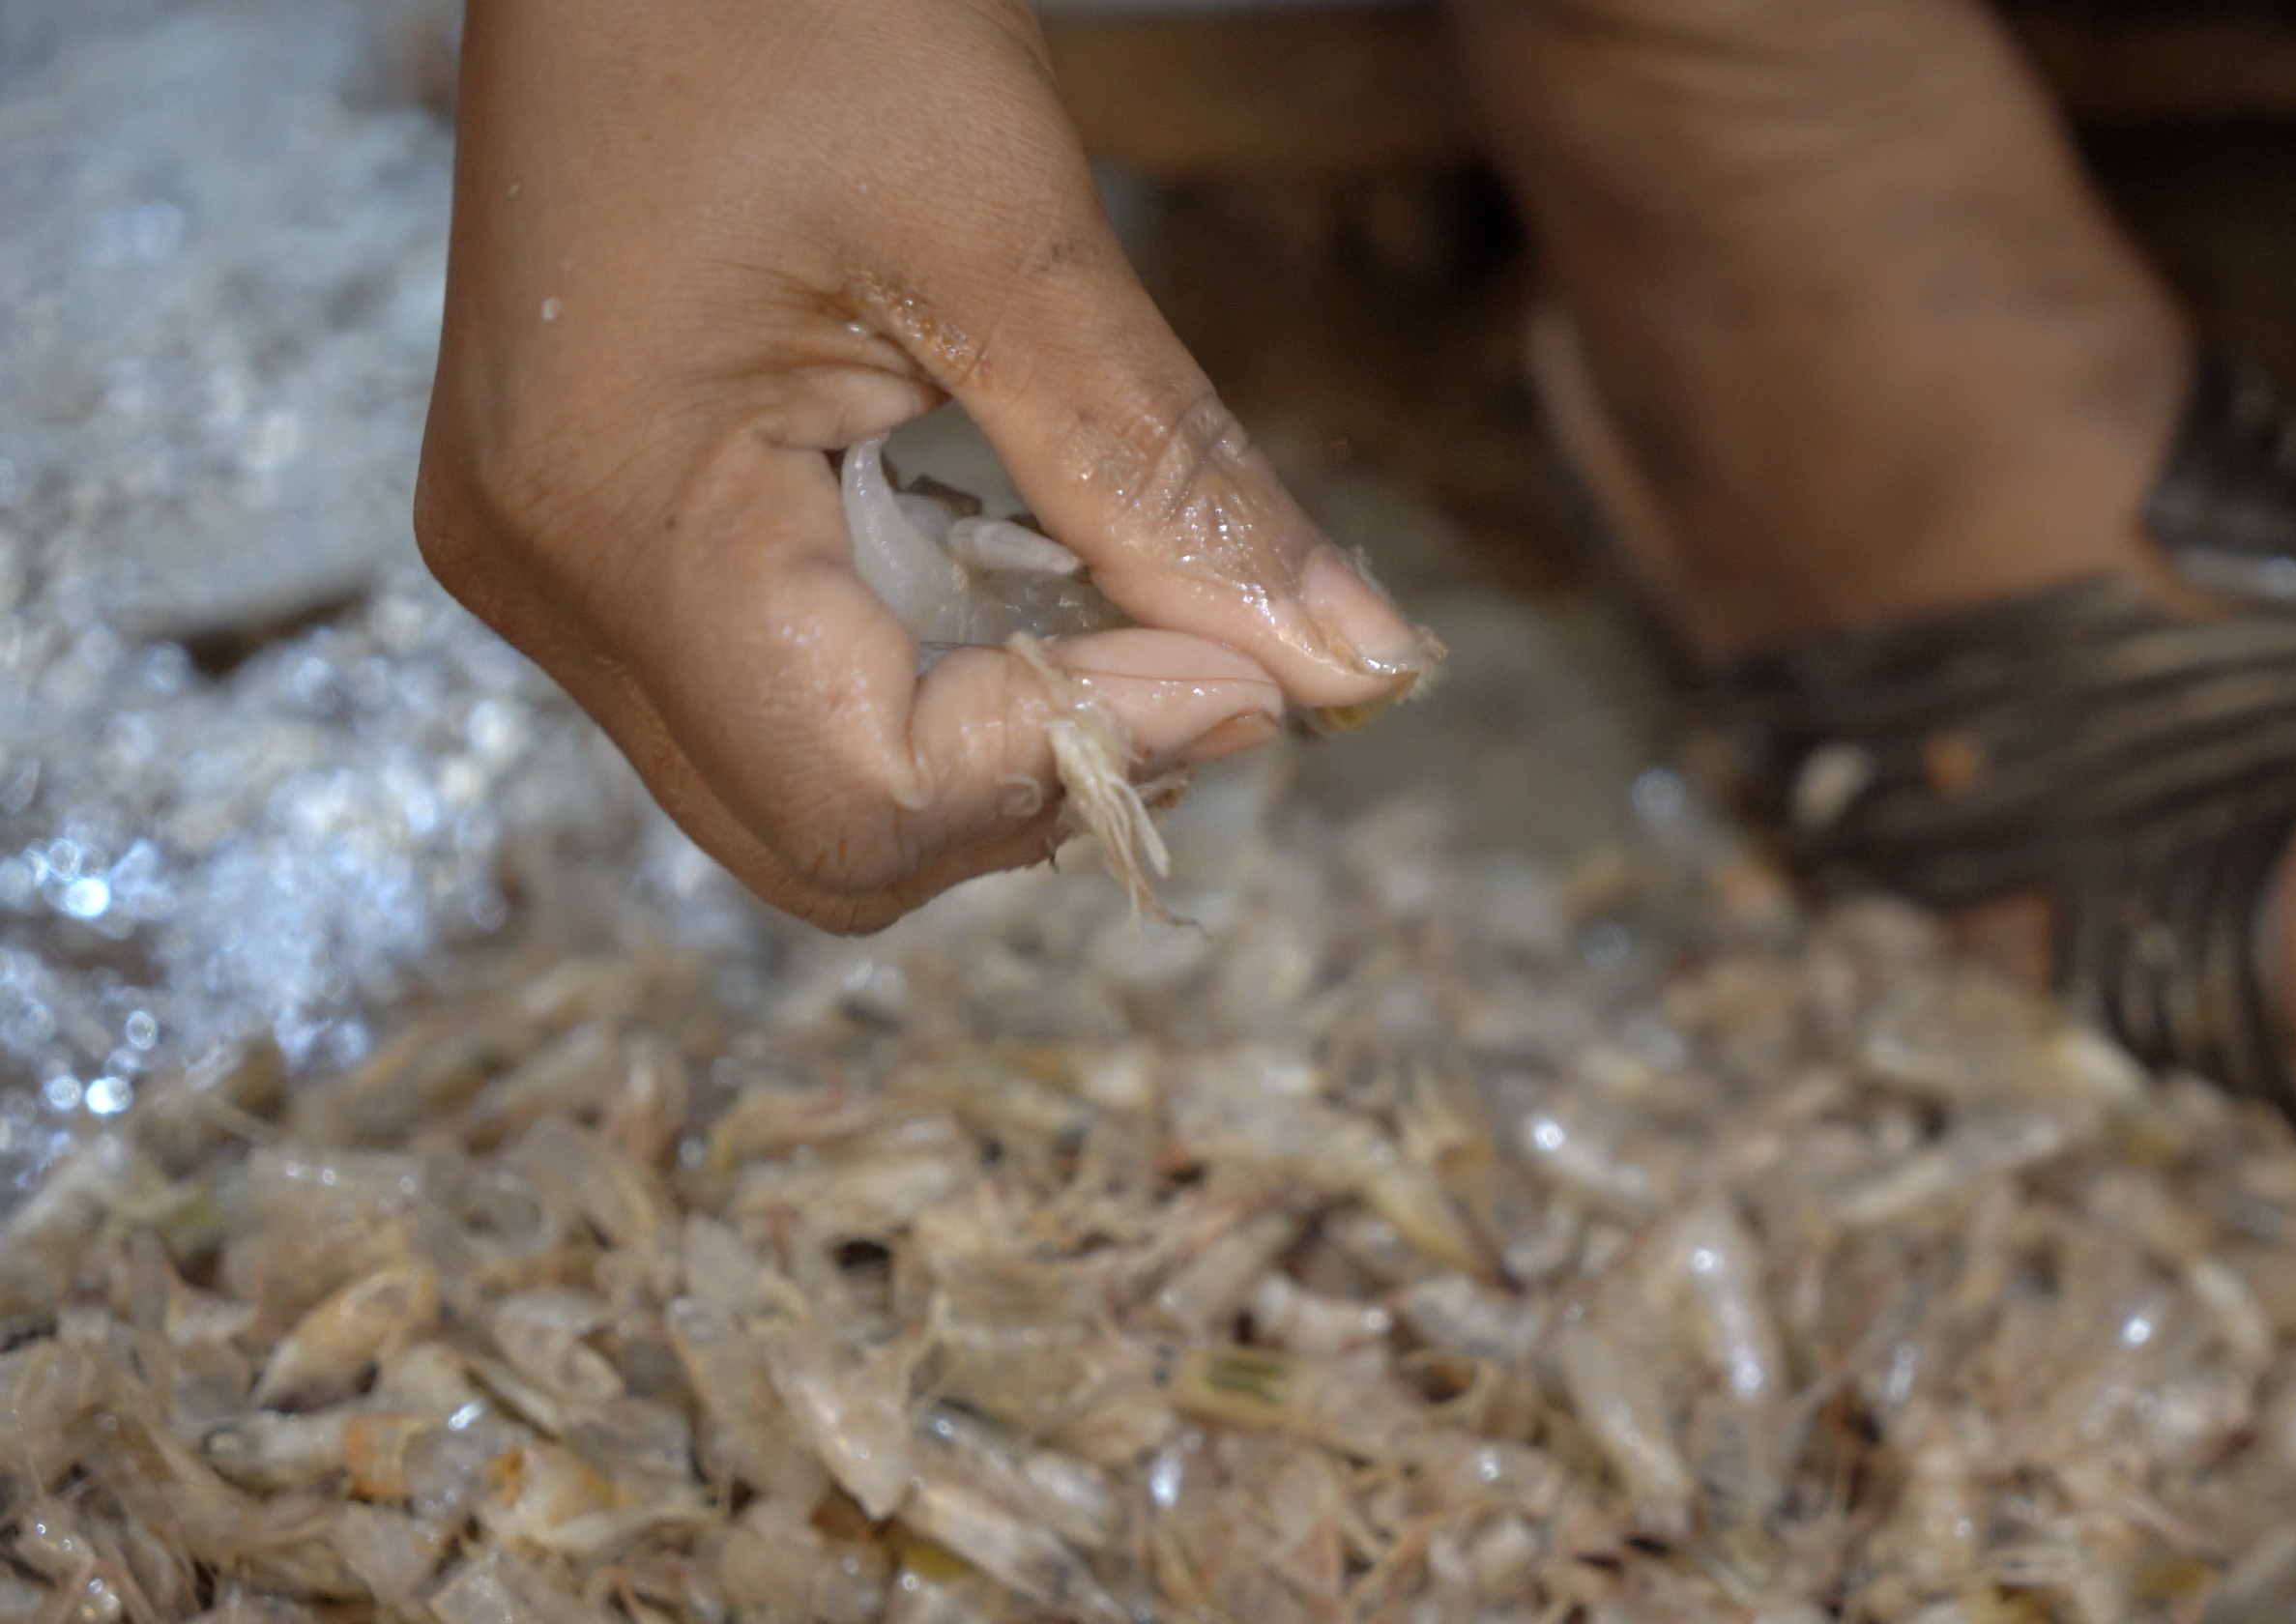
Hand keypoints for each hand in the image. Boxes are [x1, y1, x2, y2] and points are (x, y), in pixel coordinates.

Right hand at [416, 0, 1439, 930]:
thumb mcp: (1010, 232)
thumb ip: (1171, 481)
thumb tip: (1355, 672)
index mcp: (612, 514)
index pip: (862, 793)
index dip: (1079, 757)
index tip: (1246, 663)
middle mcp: (551, 587)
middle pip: (829, 842)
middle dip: (1042, 782)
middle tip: (1207, 651)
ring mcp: (564, 576)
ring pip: (809, 797)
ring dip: (998, 742)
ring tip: (1124, 602)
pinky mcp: (609, 546)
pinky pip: (785, 701)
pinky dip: (938, 681)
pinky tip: (1023, 571)